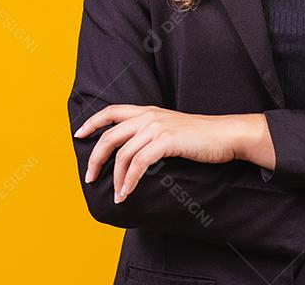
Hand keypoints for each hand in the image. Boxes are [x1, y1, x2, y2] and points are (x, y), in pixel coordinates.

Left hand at [73, 105, 242, 202]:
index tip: (79, 135)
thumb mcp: (170, 128)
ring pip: (123, 154)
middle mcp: (148, 116)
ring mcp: (157, 127)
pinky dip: (129, 181)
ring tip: (117, 194)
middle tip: (90, 178)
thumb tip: (133, 153)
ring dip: (116, 178)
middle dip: (96, 159)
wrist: (225, 135)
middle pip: (110, 136)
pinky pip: (138, 163)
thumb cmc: (201, 136)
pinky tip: (127, 192)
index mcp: (147, 111)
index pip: (111, 111)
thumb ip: (151, 134)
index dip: (92, 122)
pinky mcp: (166, 141)